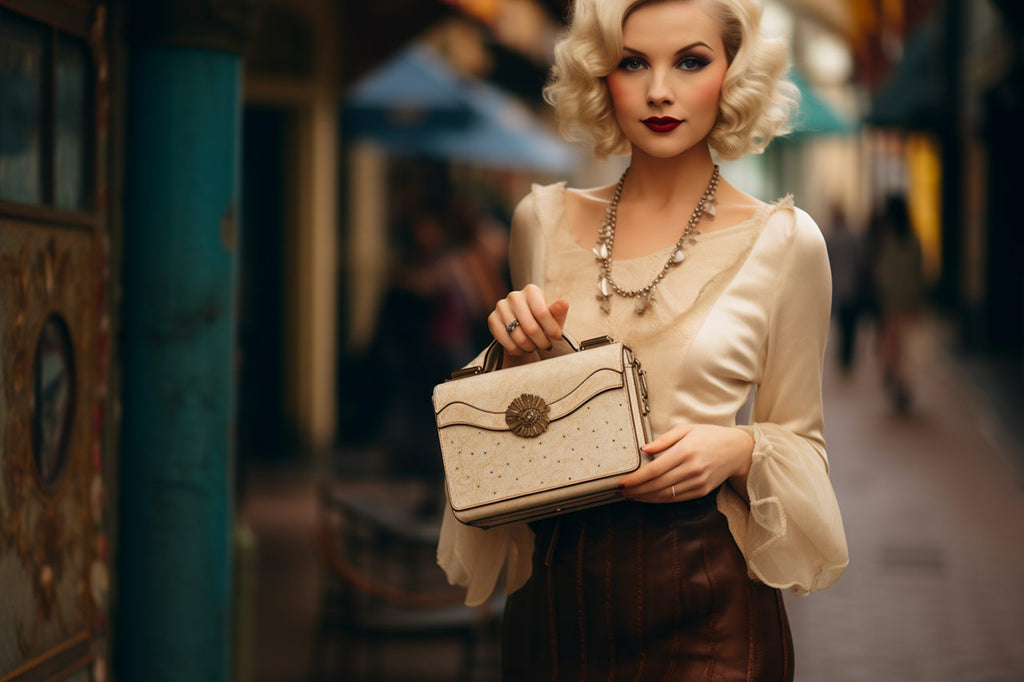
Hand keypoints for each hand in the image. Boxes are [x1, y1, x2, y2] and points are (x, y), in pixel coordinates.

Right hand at [487, 284, 569, 355]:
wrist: (523, 322)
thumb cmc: (542, 319)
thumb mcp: (554, 316)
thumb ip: (558, 311)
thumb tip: (564, 303)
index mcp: (531, 290)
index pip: (542, 313)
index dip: (551, 329)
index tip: (557, 337)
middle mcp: (514, 296)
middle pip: (531, 328)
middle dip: (542, 342)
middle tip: (546, 346)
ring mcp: (501, 307)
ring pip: (518, 337)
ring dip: (530, 347)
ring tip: (535, 347)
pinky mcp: (492, 319)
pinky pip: (506, 342)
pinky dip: (517, 350)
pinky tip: (523, 349)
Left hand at [618, 424, 753, 502]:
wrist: (737, 451)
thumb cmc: (709, 436)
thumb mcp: (686, 429)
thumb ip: (663, 440)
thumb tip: (643, 449)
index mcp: (685, 451)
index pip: (654, 470)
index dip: (636, 479)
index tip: (622, 483)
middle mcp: (692, 469)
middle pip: (657, 485)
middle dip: (636, 491)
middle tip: (621, 491)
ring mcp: (697, 482)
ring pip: (665, 495)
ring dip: (645, 498)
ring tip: (630, 496)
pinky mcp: (701, 491)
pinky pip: (676, 499)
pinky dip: (659, 500)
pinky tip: (648, 498)